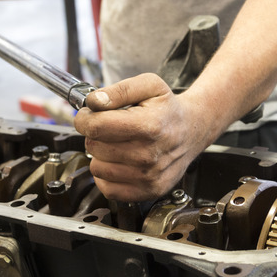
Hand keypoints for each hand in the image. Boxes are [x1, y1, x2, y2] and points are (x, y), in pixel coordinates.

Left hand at [73, 73, 214, 201]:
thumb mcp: (149, 86)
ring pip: (97, 168)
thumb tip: (94, 101)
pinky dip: (107, 175)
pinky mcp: (148, 191)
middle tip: (110, 128)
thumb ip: (119, 90)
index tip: (88, 116)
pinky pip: (107, 188)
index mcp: (148, 126)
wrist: (192, 130)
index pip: (96, 127)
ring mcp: (148, 177)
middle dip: (95, 135)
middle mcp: (148, 155)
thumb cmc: (168, 109)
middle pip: (94, 146)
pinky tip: (119, 162)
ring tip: (117, 144)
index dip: (84, 119)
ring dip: (101, 155)